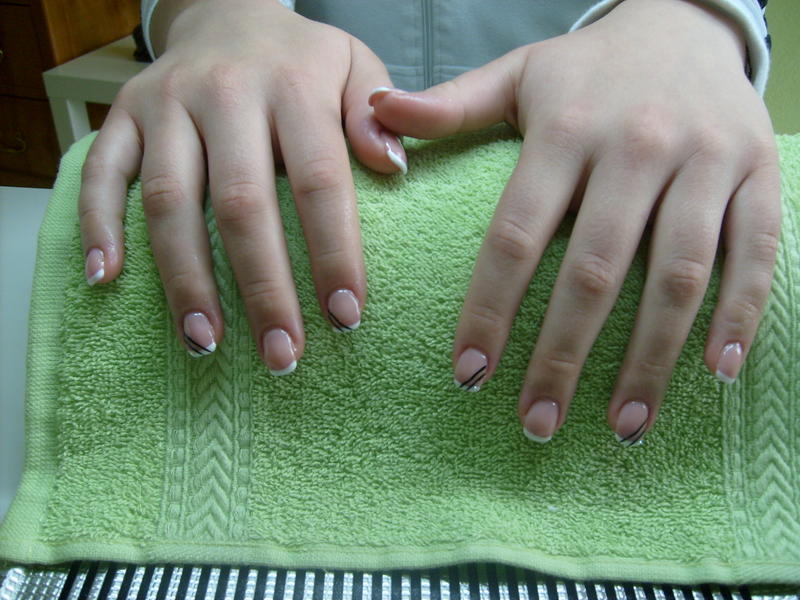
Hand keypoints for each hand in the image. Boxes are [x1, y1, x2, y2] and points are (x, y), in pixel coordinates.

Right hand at [79, 0, 405, 372]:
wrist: (229, 10)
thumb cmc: (303, 58)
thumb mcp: (357, 66)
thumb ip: (377, 114)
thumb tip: (392, 168)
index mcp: (293, 86)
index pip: (320, 181)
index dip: (333, 253)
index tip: (346, 316)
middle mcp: (226, 93)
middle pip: (242, 204)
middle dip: (263, 288)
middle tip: (281, 355)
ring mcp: (166, 105)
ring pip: (170, 200)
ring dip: (185, 279)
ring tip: (205, 343)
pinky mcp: (122, 116)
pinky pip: (101, 173)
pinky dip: (97, 226)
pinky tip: (105, 281)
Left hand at [369, 0, 779, 443]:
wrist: (684, 25)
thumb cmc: (588, 69)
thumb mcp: (518, 74)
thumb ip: (451, 103)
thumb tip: (374, 108)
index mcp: (565, 130)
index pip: (516, 234)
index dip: (488, 309)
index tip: (467, 374)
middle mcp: (636, 146)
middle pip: (595, 270)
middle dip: (563, 356)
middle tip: (536, 423)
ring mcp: (705, 160)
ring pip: (678, 274)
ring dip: (650, 359)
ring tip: (623, 427)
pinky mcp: (759, 174)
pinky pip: (755, 251)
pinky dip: (740, 314)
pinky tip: (715, 374)